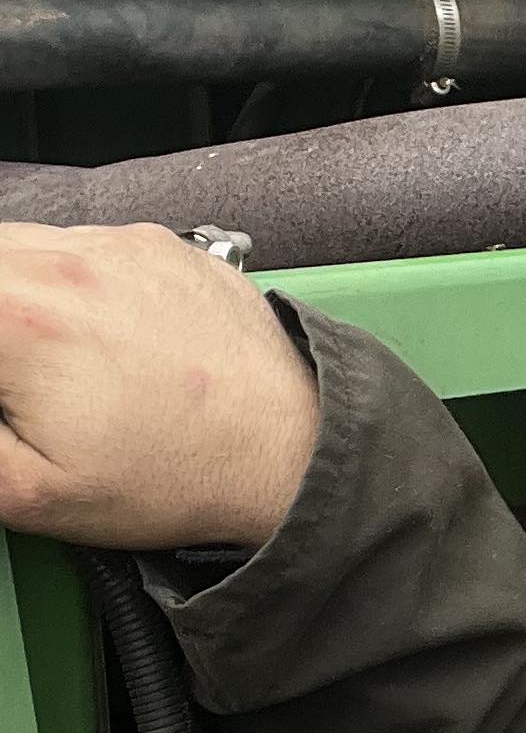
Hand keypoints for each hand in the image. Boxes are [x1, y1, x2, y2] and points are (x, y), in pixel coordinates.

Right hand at [0, 225, 320, 548]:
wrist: (291, 448)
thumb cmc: (177, 475)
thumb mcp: (31, 490)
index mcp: (18, 318)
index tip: (2, 391)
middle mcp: (66, 262)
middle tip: (16, 381)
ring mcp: (116, 245)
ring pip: (13, 244)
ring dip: (6, 293)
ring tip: (35, 358)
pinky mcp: (156, 244)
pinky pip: (74, 243)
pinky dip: (55, 278)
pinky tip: (82, 336)